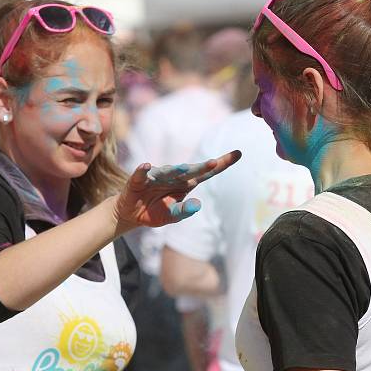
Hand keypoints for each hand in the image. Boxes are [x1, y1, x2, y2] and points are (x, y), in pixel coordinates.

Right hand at [113, 150, 240, 231]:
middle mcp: (173, 177)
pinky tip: (145, 167)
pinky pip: (141, 175)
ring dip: (174, 169)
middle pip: (190, 171)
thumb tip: (197, 205)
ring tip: (183, 168)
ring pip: (167, 172)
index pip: (207, 174)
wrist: (131, 213)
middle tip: (214, 163)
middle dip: (202, 167)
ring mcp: (156, 176)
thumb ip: (184, 211)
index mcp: (185, 184)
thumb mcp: (171, 216)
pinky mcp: (138, 180)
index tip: (238, 153)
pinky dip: (142, 171)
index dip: (222, 164)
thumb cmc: (155, 212)